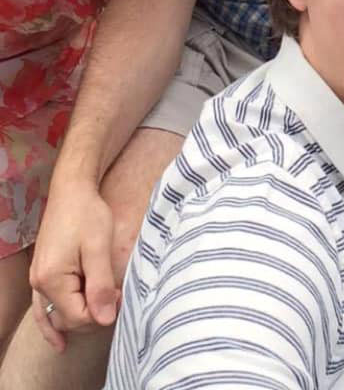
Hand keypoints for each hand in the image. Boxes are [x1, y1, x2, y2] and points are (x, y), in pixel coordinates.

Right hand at [29, 178, 119, 350]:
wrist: (72, 189)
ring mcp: (38, 279)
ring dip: (78, 319)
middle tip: (116, 295)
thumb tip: (104, 320)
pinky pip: (43, 308)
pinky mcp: (43, 273)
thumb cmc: (87, 214)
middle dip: (94, 313)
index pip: (78, 317)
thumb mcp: (99, 247)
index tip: (119, 294)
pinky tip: (58, 341)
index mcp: (52, 279)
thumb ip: (100, 285)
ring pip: (56, 316)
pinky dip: (51, 324)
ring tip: (98, 322)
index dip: (103, 312)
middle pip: (68, 319)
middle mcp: (39, 283)